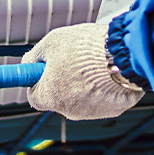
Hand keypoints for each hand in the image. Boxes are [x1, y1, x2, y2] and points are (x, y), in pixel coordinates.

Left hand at [25, 23, 143, 119]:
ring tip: (94, 62)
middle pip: (59, 97)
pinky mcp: (114, 110)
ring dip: (84, 83)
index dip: (38, 80)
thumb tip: (28, 62)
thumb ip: (36, 55)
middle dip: (63, 80)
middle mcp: (69, 110)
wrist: (124, 53)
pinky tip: (108, 70)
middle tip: (72, 60)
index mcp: (50, 96)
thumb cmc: (87, 47)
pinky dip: (104, 87)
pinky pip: (103, 99)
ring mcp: (93, 112)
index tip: (42, 69)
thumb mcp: (52, 42)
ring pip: (82, 98)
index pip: (34, 96)